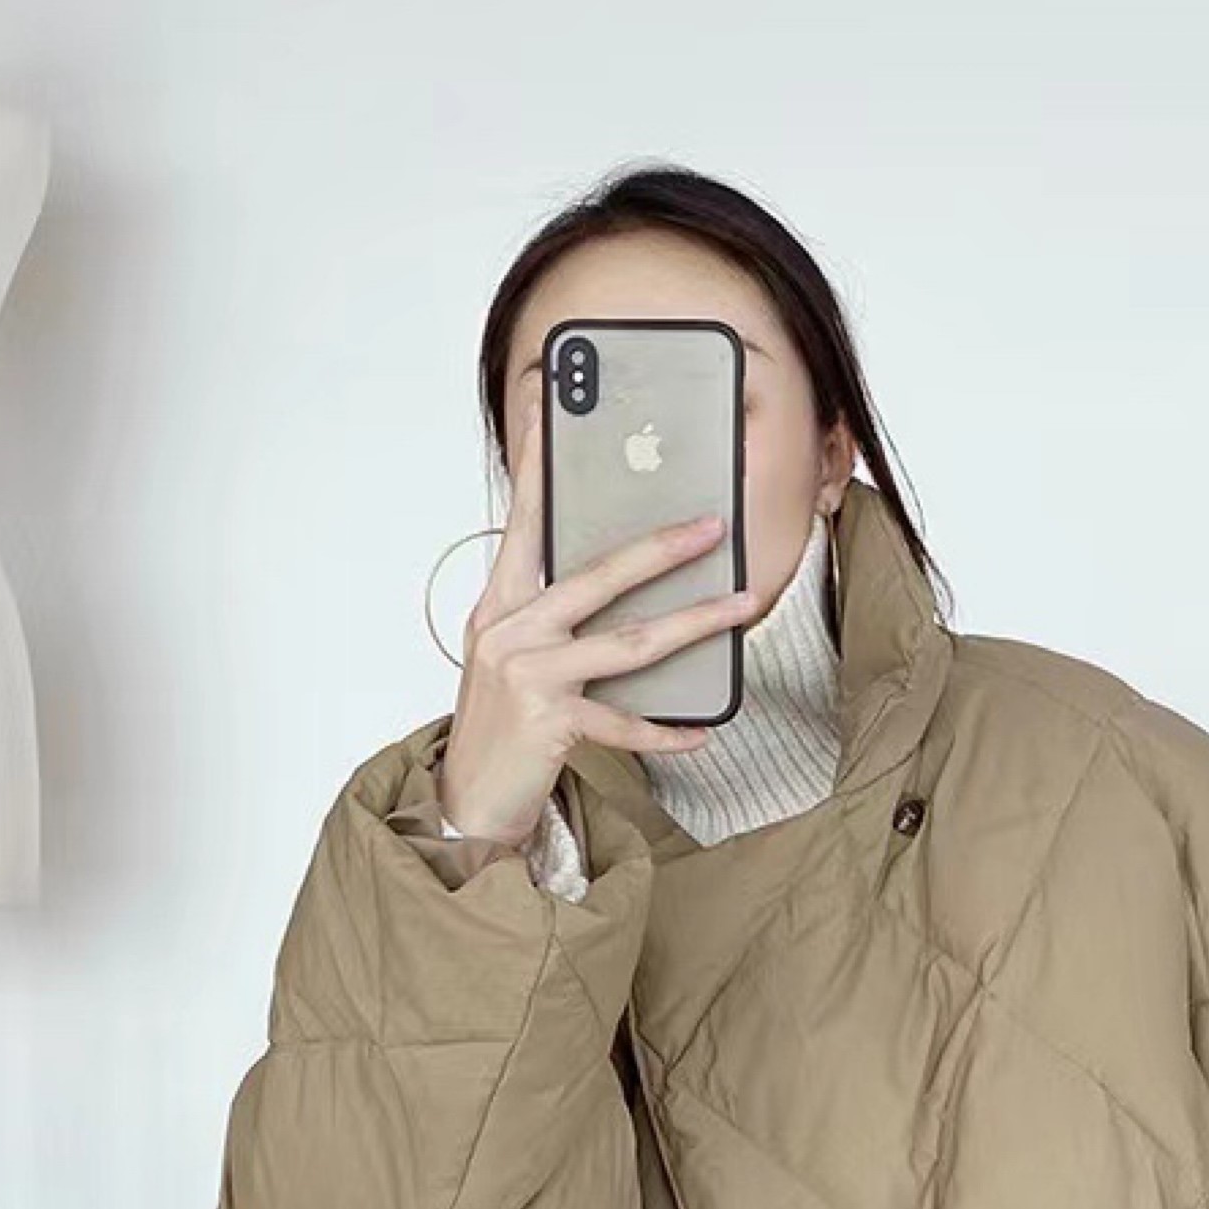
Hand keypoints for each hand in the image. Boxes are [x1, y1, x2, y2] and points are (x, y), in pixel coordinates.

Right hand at [437, 430, 755, 847]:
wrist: (468, 801)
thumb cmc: (500, 723)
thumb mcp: (513, 656)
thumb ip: (552, 615)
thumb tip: (622, 581)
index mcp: (500, 606)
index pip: (524, 522)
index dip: (539, 465)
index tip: (552, 407)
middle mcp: (510, 632)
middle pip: (599, 575)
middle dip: (663, 546)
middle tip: (713, 525)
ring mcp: (528, 676)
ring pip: (629, 643)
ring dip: (694, 623)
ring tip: (741, 606)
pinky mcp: (548, 723)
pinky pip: (625, 724)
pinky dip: (667, 730)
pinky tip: (702, 731)